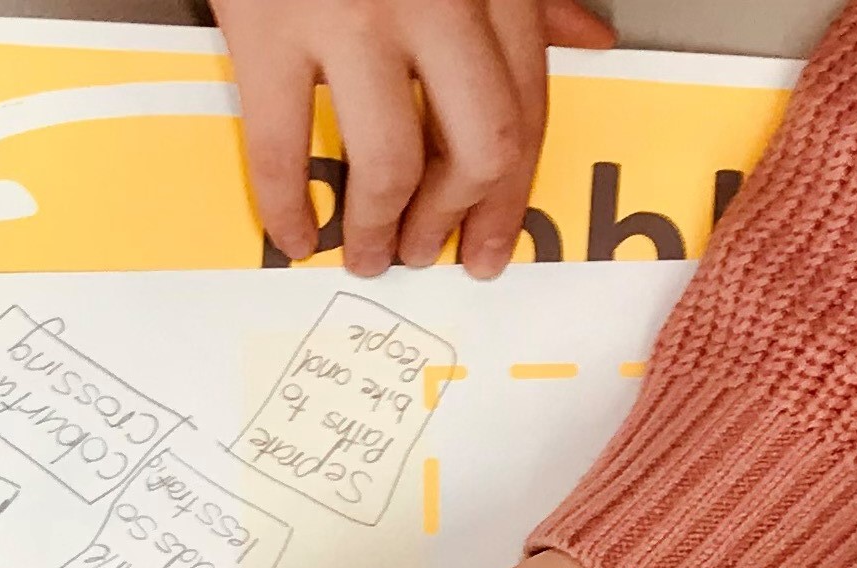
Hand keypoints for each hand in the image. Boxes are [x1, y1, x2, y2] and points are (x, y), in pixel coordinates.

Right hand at [210, 0, 615, 277]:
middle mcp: (437, 1)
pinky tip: (295, 235)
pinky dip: (286, 208)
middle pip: (479, 147)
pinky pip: (282, 147)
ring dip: (380, 229)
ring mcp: (353, 20)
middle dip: (455, 220)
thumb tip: (586, 38)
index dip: (511, 192)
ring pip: (391, 161)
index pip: (527, 105)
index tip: (490, 242)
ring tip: (366, 253)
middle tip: (430, 254)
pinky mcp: (270, 32)